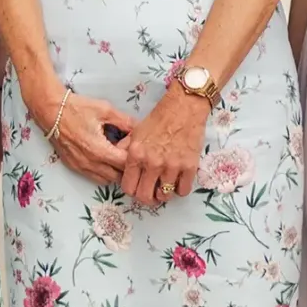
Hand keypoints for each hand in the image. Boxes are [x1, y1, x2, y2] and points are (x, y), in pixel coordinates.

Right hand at [30, 89, 130, 184]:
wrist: (51, 111)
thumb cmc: (77, 108)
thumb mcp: (106, 110)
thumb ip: (126, 121)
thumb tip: (140, 129)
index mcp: (100, 150)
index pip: (126, 164)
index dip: (134, 157)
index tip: (135, 147)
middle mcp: (90, 163)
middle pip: (118, 176)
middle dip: (127, 167)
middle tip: (129, 153)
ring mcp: (80, 166)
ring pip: (106, 180)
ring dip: (115, 172)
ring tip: (117, 157)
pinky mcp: (73, 166)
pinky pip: (94, 177)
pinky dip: (103, 172)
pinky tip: (104, 159)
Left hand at [118, 90, 207, 204]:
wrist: (183, 108)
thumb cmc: (159, 119)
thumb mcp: (135, 132)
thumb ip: (124, 149)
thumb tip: (116, 162)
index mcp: (136, 155)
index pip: (128, 187)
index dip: (132, 191)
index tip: (137, 188)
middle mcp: (152, 163)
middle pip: (145, 196)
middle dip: (147, 198)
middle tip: (151, 194)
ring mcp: (171, 166)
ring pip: (165, 196)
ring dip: (164, 194)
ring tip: (165, 186)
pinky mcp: (189, 167)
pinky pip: (183, 190)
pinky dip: (180, 189)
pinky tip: (178, 181)